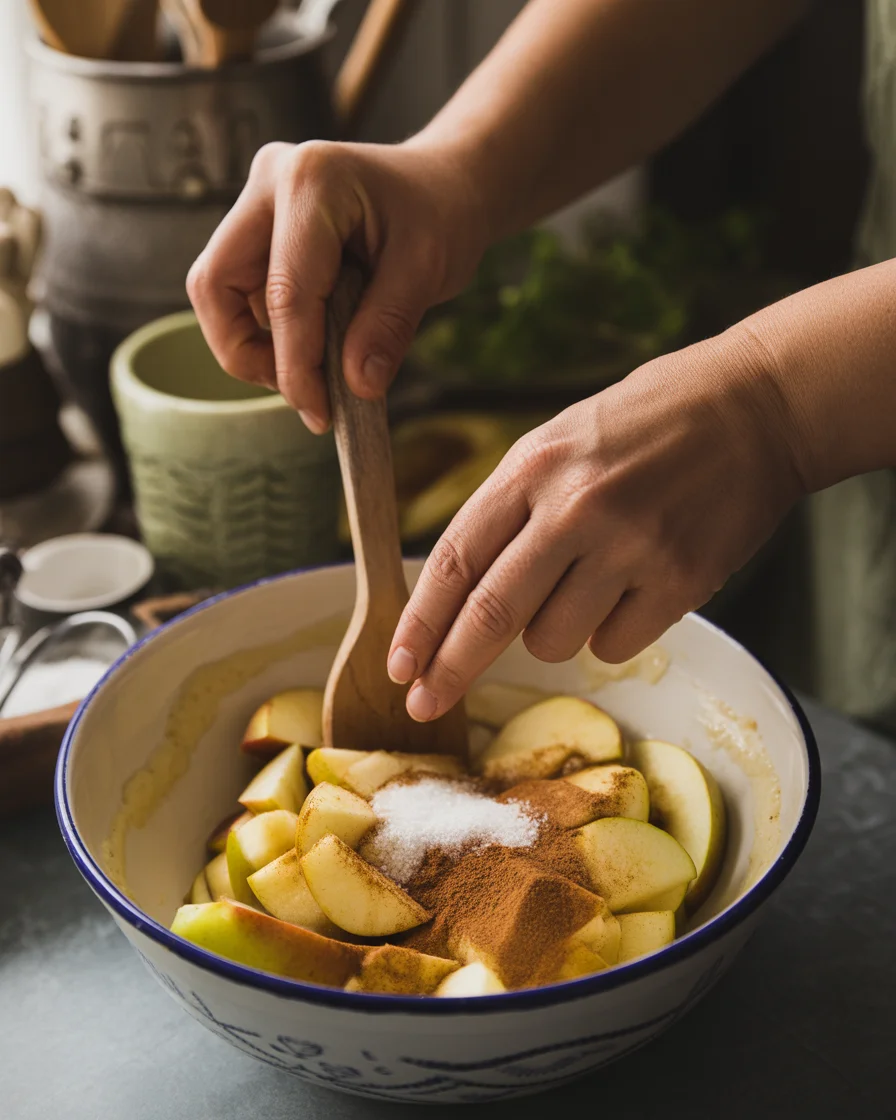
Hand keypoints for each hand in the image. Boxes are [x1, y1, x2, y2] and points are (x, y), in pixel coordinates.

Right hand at [187, 139, 486, 431]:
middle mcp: (269, 182)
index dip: (296, 365)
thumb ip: (389, 327)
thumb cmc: (441, 216)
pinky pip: (238, 290)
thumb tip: (356, 387)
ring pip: (218, 290)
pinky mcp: (256, 227)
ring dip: (253, 344)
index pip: (285, 292)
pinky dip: (265, 330)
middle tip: (302, 391)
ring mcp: (256, 202)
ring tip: (312, 370)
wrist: (443, 183)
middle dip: (246, 353)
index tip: (319, 413)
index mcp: (312, 181)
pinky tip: (312, 344)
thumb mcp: (429, 270)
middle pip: (215, 283)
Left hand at [387, 330, 804, 719]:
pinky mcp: (681, 580)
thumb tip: (461, 596)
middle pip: (490, 614)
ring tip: (586, 582)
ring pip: (552, 642)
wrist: (755, 407)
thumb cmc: (646, 423)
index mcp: (534, 466)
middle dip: (449, 669)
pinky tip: (632, 586)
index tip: (399, 663)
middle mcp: (575, 508)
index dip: (420, 621)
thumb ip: (510, 510)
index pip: (456, 560)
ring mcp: (631, 546)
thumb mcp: (559, 440)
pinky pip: (613, 646)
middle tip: (425, 704)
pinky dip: (610, 631)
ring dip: (550, 633)